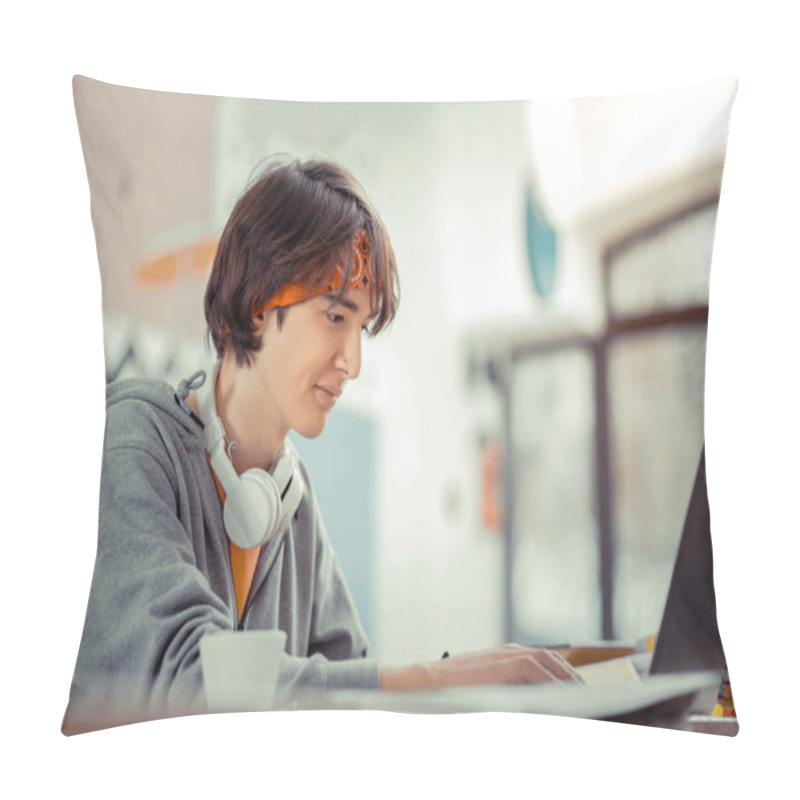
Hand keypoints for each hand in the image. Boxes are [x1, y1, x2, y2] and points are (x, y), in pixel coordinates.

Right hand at [379, 643, 583, 690]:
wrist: (428, 682)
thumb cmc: (452, 688)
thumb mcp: (485, 684)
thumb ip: (506, 686)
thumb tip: (527, 700)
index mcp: (506, 654)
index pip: (544, 660)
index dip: (562, 672)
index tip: (575, 687)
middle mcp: (511, 650)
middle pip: (551, 659)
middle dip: (570, 675)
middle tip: (586, 692)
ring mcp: (510, 655)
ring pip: (550, 663)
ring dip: (567, 678)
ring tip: (581, 695)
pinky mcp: (509, 664)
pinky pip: (540, 672)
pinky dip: (555, 682)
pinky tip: (564, 697)